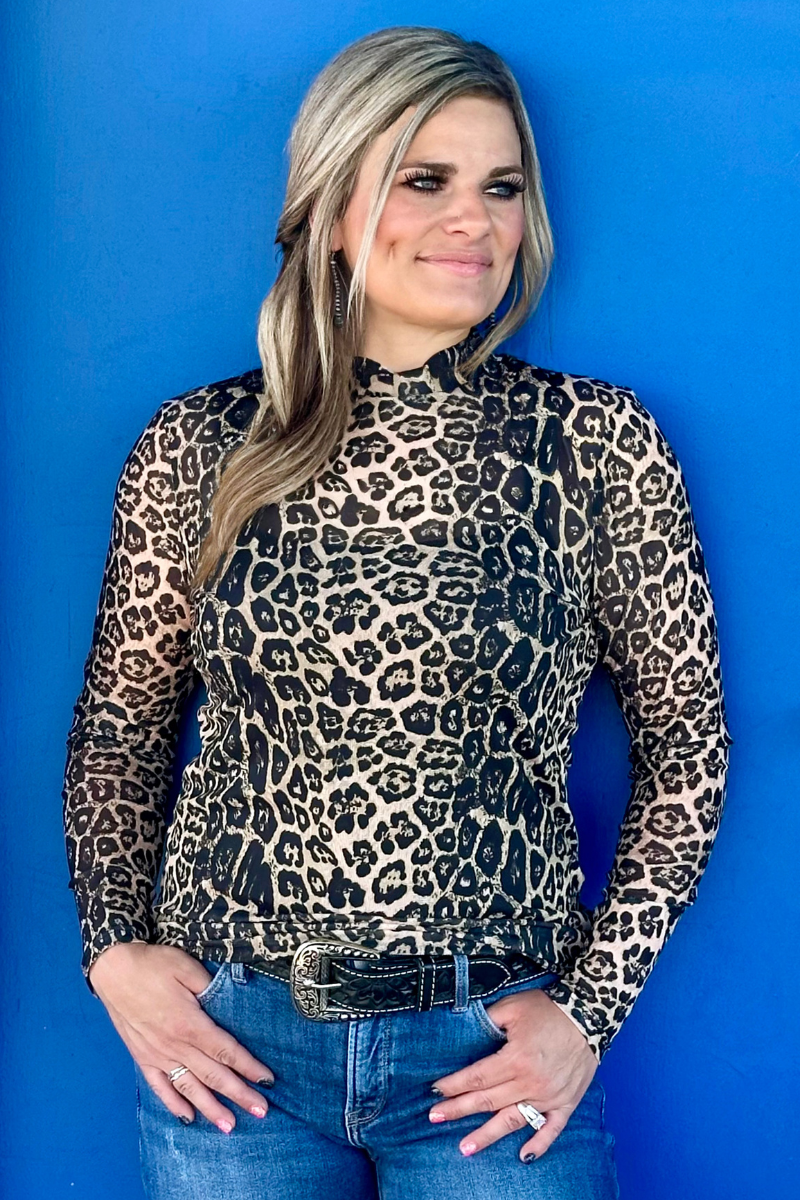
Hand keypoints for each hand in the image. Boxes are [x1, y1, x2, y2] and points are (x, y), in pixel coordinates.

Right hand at [89, 942, 274, 1133]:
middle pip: (213, 1075)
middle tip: (261, 1112)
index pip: (226, 1051)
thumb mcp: (187, 967)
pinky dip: (174, 1104)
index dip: (248, 1067)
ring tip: (229, 1127)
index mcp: (190, 1024)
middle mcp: (175, 1046)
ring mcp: (157, 1055)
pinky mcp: (142, 1057)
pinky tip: (188, 1117)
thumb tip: (228, 1003)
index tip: (267, 1080)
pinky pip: (159, 1087)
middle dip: (239, 1094)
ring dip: (211, 1108)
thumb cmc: (152, 965)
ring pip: (189, 1087)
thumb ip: (210, 988)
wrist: (112, 969)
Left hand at [428, 987, 596, 1160]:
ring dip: (487, 1135)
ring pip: (513, 1121)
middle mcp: (530, 1082)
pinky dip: (539, 1144)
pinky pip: (551, 1129)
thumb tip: (463, 1028)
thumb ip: (487, 1019)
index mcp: (515, 1059)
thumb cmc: (548, 1009)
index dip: (454, 1085)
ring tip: (465, 1148)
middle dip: (459, 1109)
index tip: (435, 1091)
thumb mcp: (513, 1006)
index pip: (477, 1077)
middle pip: (488, 1101)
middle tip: (435, 1117)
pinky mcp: (566, 1102)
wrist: (589, 1015)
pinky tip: (523, 1157)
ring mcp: (549, 1096)